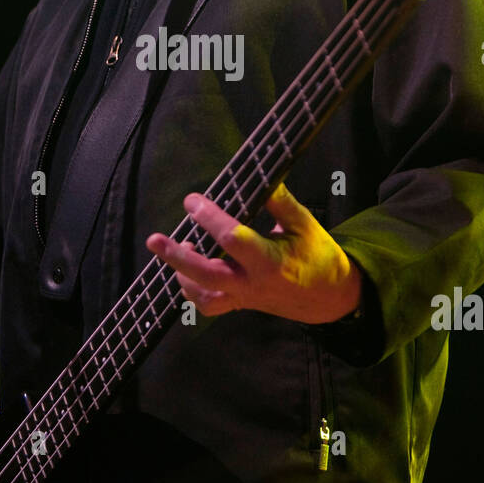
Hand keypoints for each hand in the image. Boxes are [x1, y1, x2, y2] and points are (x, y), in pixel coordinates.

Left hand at [145, 182, 361, 323]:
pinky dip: (191, 290)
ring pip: (203, 295)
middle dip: (177, 257)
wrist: (329, 296)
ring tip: (177, 247)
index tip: (192, 200)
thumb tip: (263, 177)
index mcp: (270, 260)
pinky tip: (187, 270)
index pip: (232, 239)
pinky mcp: (240, 305)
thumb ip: (281, 203)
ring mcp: (244, 297)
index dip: (209, 218)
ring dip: (182, 274)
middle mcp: (252, 283)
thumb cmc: (318, 254)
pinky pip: (209, 305)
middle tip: (154, 239)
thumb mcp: (305, 224)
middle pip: (207, 274)